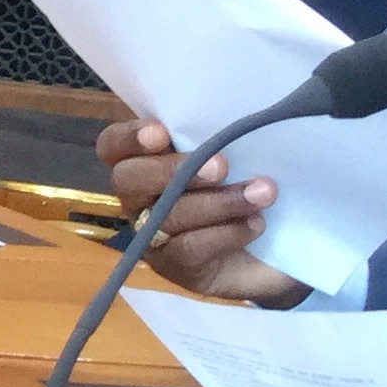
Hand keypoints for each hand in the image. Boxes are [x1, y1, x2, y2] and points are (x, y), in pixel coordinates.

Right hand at [97, 116, 305, 304]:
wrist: (273, 253)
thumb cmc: (245, 191)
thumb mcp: (232, 159)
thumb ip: (217, 141)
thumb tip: (232, 120)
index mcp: (145, 163)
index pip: (113, 146)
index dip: (129, 138)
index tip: (162, 133)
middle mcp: (138, 200)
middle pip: (128, 181)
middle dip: (172, 171)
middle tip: (222, 166)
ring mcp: (151, 237)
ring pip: (166, 217)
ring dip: (218, 203)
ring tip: (263, 193)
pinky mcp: (175, 267)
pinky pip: (190, 249)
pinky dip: (227, 233)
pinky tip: (256, 223)